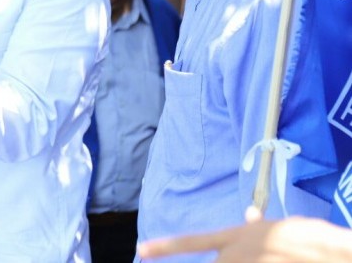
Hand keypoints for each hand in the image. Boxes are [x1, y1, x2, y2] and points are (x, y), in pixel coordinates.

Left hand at [137, 214, 351, 261]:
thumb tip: (249, 213)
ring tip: (263, 255)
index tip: (142, 250)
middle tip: (254, 255)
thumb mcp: (277, 226)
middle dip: (227, 262)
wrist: (328, 253)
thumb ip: (257, 225)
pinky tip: (267, 260)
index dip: (165, 247)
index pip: (193, 241)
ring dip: (247, 261)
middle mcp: (235, 254)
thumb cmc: (305, 237)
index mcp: (236, 237)